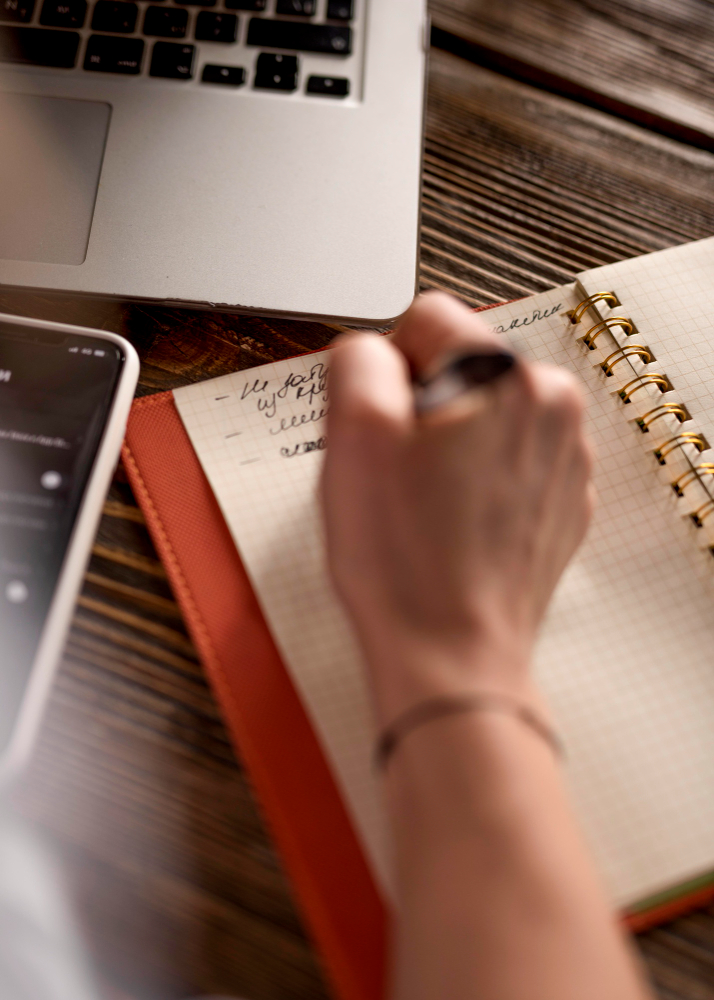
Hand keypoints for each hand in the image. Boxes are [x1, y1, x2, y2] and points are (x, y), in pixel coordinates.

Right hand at [321, 292, 593, 720]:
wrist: (454, 654)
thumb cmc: (404, 559)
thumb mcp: (352, 435)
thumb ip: (357, 359)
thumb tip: (373, 351)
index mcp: (502, 374)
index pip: (425, 318)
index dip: (383, 370)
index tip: (379, 426)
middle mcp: (550, 403)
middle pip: (459, 366)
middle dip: (420, 406)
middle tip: (398, 472)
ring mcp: (566, 454)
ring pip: (484, 413)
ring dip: (450, 442)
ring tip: (428, 504)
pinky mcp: (565, 497)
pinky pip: (508, 458)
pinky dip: (478, 477)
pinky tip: (455, 522)